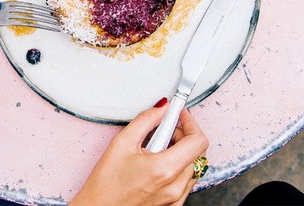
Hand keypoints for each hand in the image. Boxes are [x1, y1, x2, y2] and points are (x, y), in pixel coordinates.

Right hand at [71, 102, 208, 205]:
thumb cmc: (105, 184)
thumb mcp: (121, 143)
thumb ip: (146, 120)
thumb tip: (162, 108)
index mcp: (164, 169)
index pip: (198, 141)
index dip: (191, 122)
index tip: (181, 115)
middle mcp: (174, 186)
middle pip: (196, 152)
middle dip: (182, 136)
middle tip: (161, 132)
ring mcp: (175, 198)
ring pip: (193, 167)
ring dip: (180, 153)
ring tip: (156, 151)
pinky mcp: (173, 205)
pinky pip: (186, 182)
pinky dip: (178, 169)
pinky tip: (158, 166)